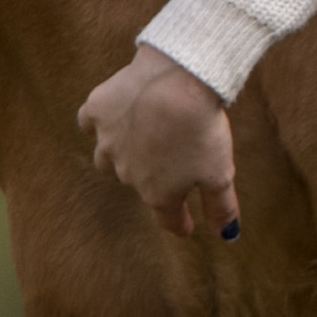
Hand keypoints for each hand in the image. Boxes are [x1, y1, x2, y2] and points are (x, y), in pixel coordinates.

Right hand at [77, 44, 240, 239]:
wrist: (176, 82)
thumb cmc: (200, 129)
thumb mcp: (220, 174)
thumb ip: (221, 207)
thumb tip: (228, 234)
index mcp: (159, 193)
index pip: (168, 218)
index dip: (179, 222)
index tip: (186, 226)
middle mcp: (127, 173)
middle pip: (137, 183)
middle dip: (152, 179)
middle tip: (169, 164)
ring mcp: (108, 142)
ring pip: (105, 158)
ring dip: (119, 155)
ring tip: (135, 144)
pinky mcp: (98, 110)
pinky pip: (88, 122)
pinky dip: (96, 123)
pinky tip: (107, 119)